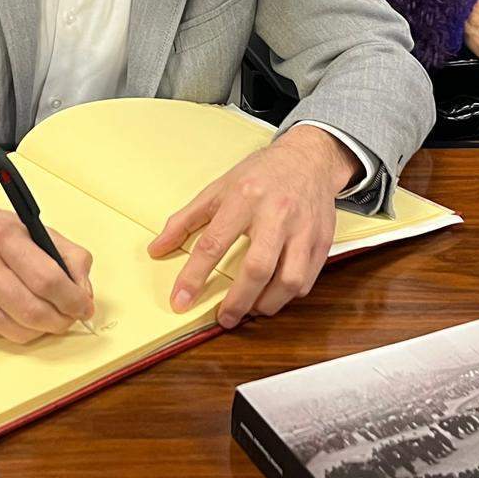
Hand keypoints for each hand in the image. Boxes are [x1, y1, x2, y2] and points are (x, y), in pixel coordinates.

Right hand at [0, 189, 93, 342]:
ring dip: (42, 330)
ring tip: (47, 316)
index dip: (73, 300)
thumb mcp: (31, 228)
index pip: (48, 279)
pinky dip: (18, 329)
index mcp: (4, 236)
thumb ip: (67, 255)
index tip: (84, 306)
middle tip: (70, 317)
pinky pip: (0, 334)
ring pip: (19, 331)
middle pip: (34, 311)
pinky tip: (18, 313)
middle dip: (61, 321)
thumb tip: (84, 293)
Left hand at [146, 126, 353, 328]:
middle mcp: (275, 213)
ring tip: (250, 309)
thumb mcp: (218, 188)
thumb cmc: (261, 174)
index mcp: (243, 198)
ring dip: (266, 303)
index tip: (180, 301)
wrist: (308, 159)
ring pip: (288, 279)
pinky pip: (307, 279)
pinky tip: (273, 294)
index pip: (213, 243)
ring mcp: (303, 228)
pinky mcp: (322, 239)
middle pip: (257, 267)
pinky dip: (288, 295)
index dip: (194, 277)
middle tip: (223, 319)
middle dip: (237, 301)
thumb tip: (156, 249)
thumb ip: (186, 220)